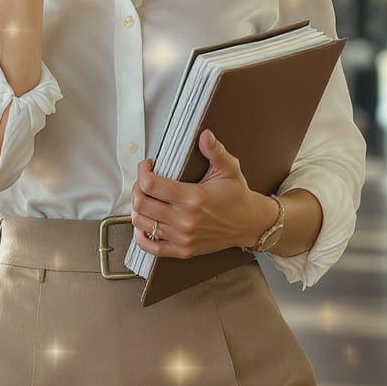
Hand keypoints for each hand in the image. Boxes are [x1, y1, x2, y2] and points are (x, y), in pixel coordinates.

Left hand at [130, 130, 268, 257]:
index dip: (143, 171)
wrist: (249, 224)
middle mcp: (185, 220)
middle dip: (137, 188)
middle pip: (140, 203)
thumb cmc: (237, 196)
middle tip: (144, 181)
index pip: (150, 184)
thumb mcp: (229, 169)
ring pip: (142, 223)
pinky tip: (146, 223)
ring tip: (146, 198)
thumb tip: (205, 135)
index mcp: (193, 198)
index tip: (148, 165)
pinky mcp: (183, 250)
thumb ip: (215, 151)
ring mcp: (182, 238)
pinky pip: (151, 247)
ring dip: (138, 209)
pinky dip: (142, 235)